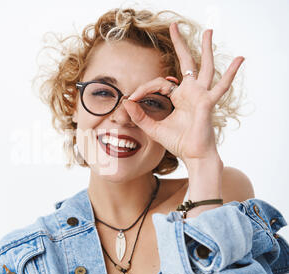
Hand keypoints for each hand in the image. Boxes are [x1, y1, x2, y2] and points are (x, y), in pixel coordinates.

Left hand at [123, 23, 244, 162]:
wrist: (193, 156)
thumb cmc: (178, 142)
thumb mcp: (153, 128)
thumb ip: (140, 116)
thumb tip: (125, 102)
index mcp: (180, 96)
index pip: (160, 82)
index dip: (144, 88)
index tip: (131, 98)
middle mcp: (191, 92)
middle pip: (187, 63)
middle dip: (180, 44)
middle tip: (173, 26)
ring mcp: (201, 96)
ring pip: (205, 67)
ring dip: (206, 49)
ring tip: (210, 31)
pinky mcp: (207, 103)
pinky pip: (221, 86)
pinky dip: (230, 73)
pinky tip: (240, 59)